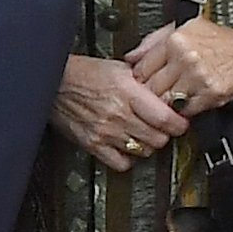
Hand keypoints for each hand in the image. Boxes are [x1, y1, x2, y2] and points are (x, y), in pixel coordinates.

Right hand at [53, 52, 186, 173]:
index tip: (180, 123)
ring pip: (144, 151)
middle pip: (158, 139)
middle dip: (164, 134)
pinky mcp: (93, 144)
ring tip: (143, 135)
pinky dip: (128, 158)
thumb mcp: (120, 68)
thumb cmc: (84, 72)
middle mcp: (118, 115)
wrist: (53, 81)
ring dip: (148, 145)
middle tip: (162, 128)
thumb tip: (166, 91)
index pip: (165, 118)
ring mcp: (105, 132)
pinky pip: (121, 163)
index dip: (179, 124)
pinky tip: (126, 146)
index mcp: (128, 92)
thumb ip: (145, 81)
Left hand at [124, 20, 232, 116]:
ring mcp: (197, 78)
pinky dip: (183, 110)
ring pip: (165, 101)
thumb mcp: (187, 27)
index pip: (141, 68)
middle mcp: (185, 58)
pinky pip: (185, 110)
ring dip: (165, 104)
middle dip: (149, 93)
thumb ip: (154, 40)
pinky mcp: (210, 94)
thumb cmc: (224, 39)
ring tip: (170, 98)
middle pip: (150, 87)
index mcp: (176, 40)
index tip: (141, 82)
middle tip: (152, 95)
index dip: (139, 78)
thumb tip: (131, 55)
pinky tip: (187, 102)